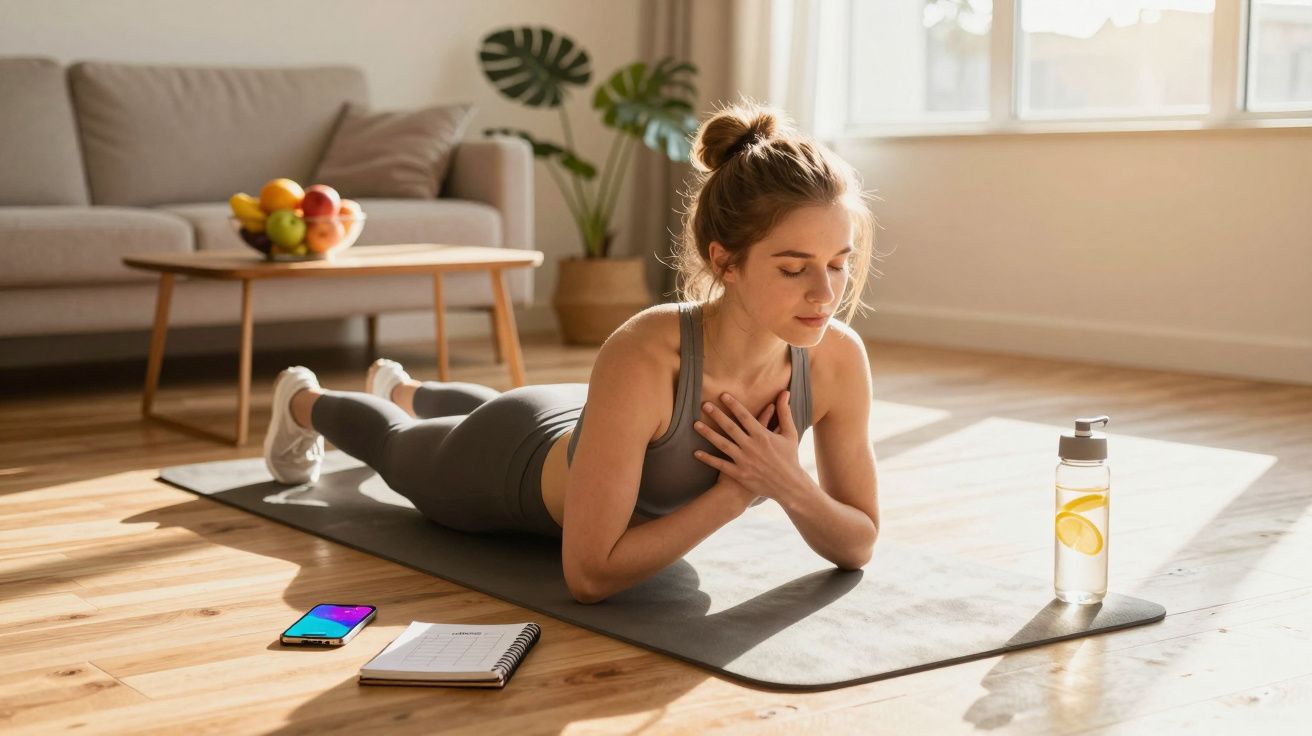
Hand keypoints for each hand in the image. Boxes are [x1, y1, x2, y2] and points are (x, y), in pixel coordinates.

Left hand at [692, 390, 806, 503]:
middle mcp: (751, 447)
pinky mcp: (739, 474)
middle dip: (717, 415)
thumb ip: (785, 412)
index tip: (722, 395)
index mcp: (763, 436)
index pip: (745, 416)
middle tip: (704, 404)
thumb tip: (785, 392)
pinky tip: (696, 452)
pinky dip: (708, 459)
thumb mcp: (790, 433)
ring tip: (695, 424)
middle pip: (730, 428)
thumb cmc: (789, 457)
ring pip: (722, 444)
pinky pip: (720, 465)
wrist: (789, 486)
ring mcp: (744, 461)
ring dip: (708, 434)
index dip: (733, 405)